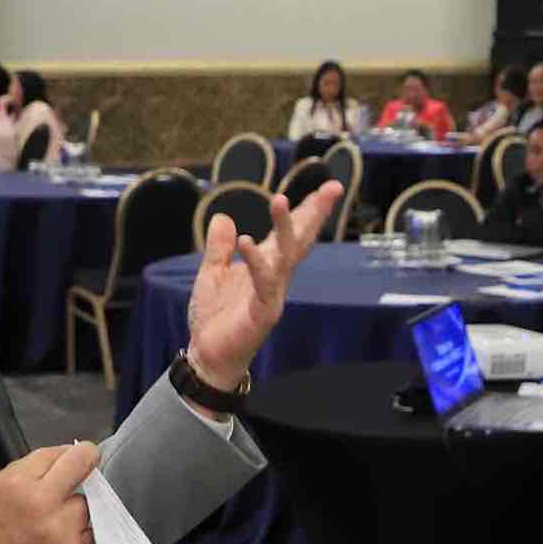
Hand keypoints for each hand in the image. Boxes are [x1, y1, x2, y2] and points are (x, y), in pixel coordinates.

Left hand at [188, 181, 342, 387]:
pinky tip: (247, 240)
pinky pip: (262, 282)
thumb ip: (219, 247)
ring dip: (284, 228)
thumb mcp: (212, 273)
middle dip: (315, 214)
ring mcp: (272, 293)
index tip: (327, 188)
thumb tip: (224, 217)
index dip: (307, 210)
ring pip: (284, 256)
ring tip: (279, 199)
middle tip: (333, 188)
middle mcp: (276, 276)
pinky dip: (256, 261)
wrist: (209, 355)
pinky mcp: (263, 311)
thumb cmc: (215, 317)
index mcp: (266, 265)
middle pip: (300, 240)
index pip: (290, 233)